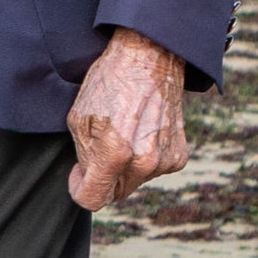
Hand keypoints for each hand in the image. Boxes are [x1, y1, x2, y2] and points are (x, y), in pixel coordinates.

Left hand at [67, 27, 189, 210]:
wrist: (151, 57)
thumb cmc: (110, 82)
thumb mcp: (79, 117)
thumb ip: (82, 157)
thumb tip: (88, 179)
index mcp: (116, 153)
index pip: (91, 200)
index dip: (79, 189)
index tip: (78, 173)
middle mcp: (144, 162)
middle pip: (114, 193)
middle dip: (102, 176)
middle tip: (99, 144)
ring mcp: (164, 160)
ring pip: (133, 182)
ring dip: (124, 166)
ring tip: (123, 131)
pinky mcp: (179, 156)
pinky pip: (153, 171)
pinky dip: (144, 158)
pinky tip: (141, 131)